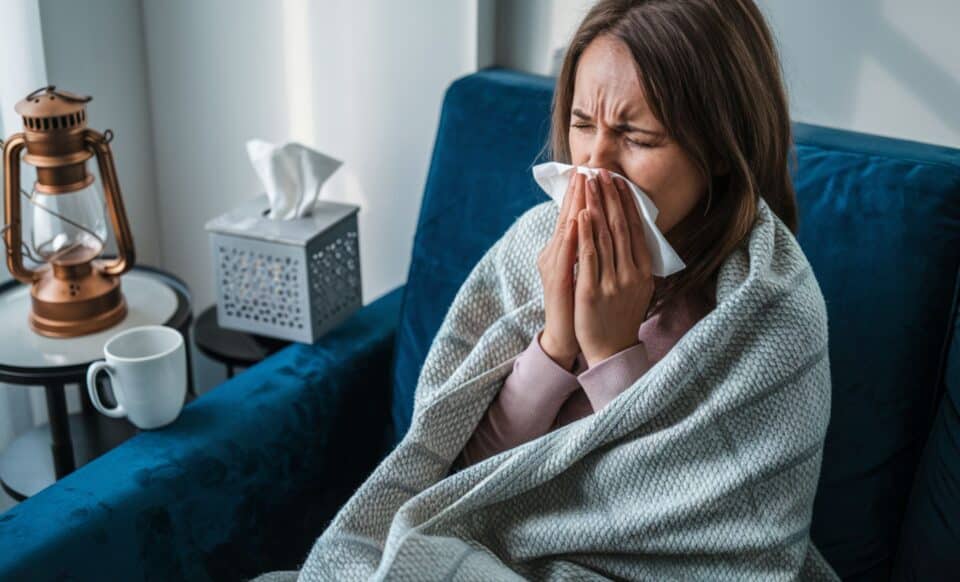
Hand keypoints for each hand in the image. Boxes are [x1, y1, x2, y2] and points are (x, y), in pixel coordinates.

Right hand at [537, 171, 586, 369]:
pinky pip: (565, 255)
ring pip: (565, 230)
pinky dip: (571, 236)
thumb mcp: (584, 270)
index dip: (581, 195)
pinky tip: (578, 219)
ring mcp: (553, 267)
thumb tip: (601, 227)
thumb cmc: (577, 303)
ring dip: (574, 205)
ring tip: (582, 184)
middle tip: (586, 168)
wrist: (567, 334)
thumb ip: (589, 249)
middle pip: (568, 217)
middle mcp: (553, 254)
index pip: (573, 216)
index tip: (590, 172)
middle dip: (578, 192)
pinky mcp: (556, 281)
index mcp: (562, 250)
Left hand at [574, 168, 654, 366]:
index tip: (619, 182)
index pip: (635, 229)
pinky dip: (586, 234)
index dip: (627, 204)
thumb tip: (635, 233)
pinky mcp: (592, 291)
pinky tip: (582, 215)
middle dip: (611, 197)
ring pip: (604, 237)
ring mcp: (612, 282)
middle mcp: (631, 274)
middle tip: (603, 172)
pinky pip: (589, 257)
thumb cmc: (621, 315)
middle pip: (620, 227)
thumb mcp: (638, 287)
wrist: (611, 350)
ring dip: (597, 206)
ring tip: (591, 183)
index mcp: (643, 271)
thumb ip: (636, 262)